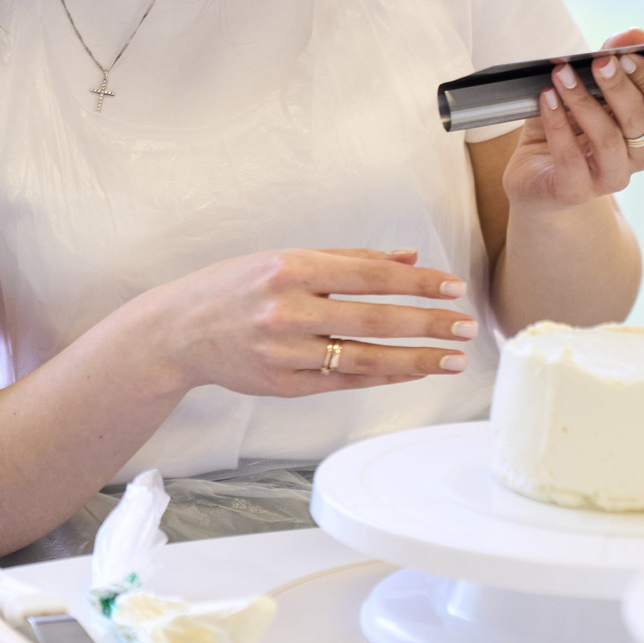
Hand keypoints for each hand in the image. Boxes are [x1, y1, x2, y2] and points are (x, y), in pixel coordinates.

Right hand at [150, 247, 475, 398]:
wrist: (177, 331)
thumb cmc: (233, 288)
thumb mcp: (284, 259)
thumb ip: (347, 259)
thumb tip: (407, 258)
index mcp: (291, 269)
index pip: (370, 275)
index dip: (417, 283)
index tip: (453, 288)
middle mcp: (288, 310)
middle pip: (374, 319)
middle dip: (427, 324)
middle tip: (465, 326)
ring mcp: (285, 351)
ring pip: (364, 358)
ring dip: (414, 360)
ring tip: (451, 359)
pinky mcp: (282, 384)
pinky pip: (343, 381)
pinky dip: (381, 377)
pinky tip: (410, 371)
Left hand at [502, 30, 643, 211]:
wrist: (534, 176)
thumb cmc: (566, 129)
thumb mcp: (584, 90)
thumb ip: (607, 61)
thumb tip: (633, 34)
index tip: (627, 54)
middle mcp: (638, 154)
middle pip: (641, 119)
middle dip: (618, 86)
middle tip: (597, 62)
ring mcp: (611, 176)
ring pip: (608, 138)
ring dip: (583, 101)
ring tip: (561, 75)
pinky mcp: (576, 190)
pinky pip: (571, 157)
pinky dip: (557, 123)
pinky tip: (546, 100)